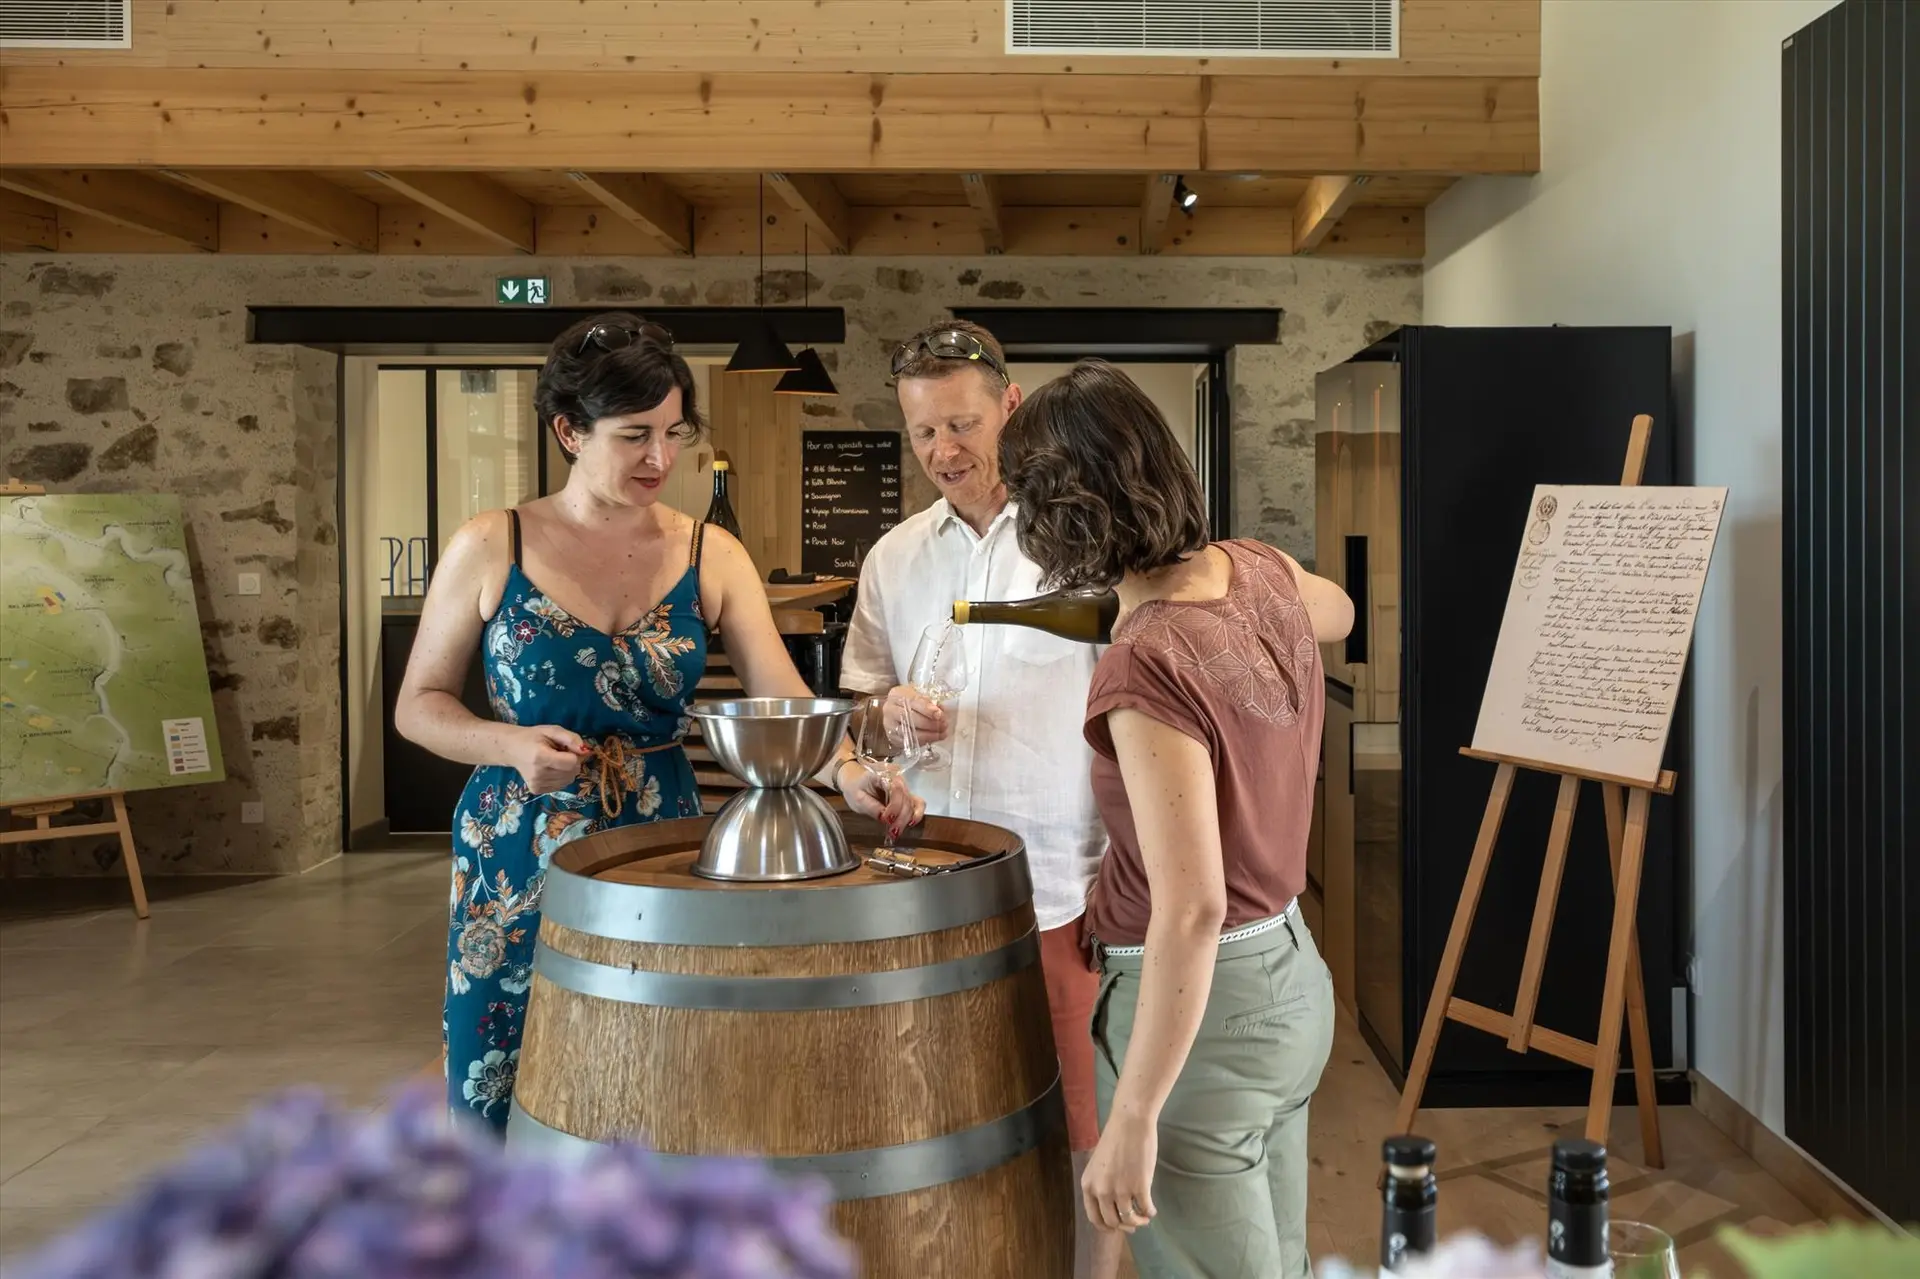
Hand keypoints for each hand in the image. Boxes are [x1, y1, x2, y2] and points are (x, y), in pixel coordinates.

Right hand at [513, 725, 588, 794]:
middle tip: (559, 753)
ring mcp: (536, 784)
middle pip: (572, 772)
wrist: (511, 749)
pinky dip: (561, 777)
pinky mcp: (536, 790)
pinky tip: (550, 769)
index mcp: (540, 757)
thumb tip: (586, 751)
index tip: (566, 748)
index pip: (572, 763)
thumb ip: (571, 738)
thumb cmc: (532, 737)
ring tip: (554, 761)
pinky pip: (560, 785)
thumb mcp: (552, 730)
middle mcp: (538, 774)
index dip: (574, 755)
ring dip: (567, 770)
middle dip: (572, 762)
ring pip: (568, 780)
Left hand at [835, 759, 924, 839]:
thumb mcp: (857, 798)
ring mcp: (904, 786)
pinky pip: (918, 803)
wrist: (855, 780)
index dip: (894, 807)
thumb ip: (871, 807)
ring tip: (897, 831)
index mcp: (884, 774)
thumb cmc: (855, 787)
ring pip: (914, 802)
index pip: (896, 789)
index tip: (886, 820)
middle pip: (906, 798)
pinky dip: (916, 814)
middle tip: (892, 832)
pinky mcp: (906, 794)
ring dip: (908, 818)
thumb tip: (884, 818)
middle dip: (901, 817)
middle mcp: (898, 778)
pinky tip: (910, 823)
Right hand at [884, 684, 947, 743]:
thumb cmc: (910, 702)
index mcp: (897, 694)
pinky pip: (909, 742)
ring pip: (910, 732)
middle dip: (930, 723)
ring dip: (929, 735)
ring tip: (942, 733)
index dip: (927, 709)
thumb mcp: (919, 695)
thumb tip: (941, 711)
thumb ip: (930, 702)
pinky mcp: (892, 737)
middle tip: (944, 725)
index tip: (940, 714)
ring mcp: (889, 725)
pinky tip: (933, 738)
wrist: (895, 711)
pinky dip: (924, 741)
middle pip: (911, 718)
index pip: (913, 701)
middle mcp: (890, 709)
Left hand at [1081, 1113, 1157, 1234]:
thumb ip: (1101, 1185)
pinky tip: (1152, 1209)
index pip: (1094, 1218)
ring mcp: (1121, 1190)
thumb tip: (1113, 1206)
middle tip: (1134, 1224)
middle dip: (1125, 1226)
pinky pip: (1146, 1209)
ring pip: (1130, 1219)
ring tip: (1145, 1216)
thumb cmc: (1115, 1139)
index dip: (1107, 1227)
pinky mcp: (1140, 1186)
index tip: (1117, 1227)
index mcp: (1088, 1185)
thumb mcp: (1098, 1166)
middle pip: (1113, 1222)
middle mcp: (1102, 1191)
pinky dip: (1150, 1212)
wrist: (1130, 1122)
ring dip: (1139, 1221)